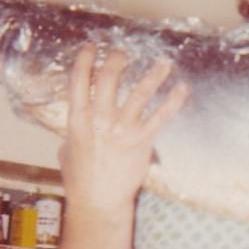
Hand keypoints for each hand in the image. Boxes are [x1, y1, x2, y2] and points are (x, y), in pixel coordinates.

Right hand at [59, 45, 188, 209]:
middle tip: (123, 52)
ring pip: (139, 94)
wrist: (99, 200)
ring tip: (164, 61)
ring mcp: (122, 130)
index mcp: (77, 120)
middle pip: (108, 80)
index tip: (92, 47)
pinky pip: (160, 117)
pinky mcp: (141, 141)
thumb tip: (76, 124)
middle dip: (117, 61)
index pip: (79, 81)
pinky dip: (172, 101)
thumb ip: (73, 131)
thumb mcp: (67, 150)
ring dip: (153, 75)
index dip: (85, 60)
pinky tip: (181, 89)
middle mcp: (100, 120)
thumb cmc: (81, 178)